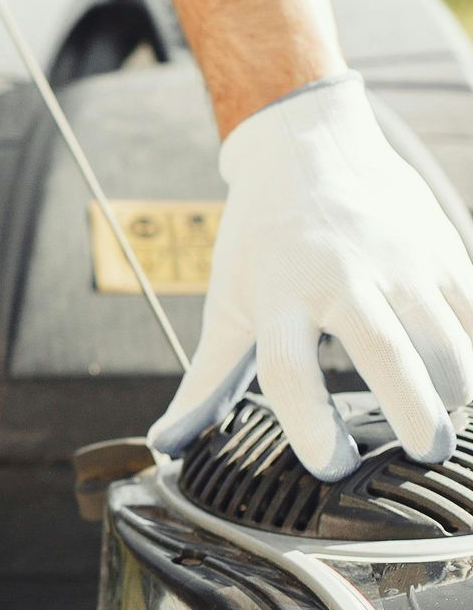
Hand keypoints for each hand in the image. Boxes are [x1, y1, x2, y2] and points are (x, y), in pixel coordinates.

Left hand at [148, 73, 472, 480]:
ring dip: (454, 389)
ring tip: (446, 421)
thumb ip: (207, 379)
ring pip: (446, 337)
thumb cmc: (262, 235)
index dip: (310, 424)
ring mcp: (398, 260)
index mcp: (279, 293)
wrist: (306, 144)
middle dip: (413, 413)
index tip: (332, 465)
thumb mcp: (230, 301)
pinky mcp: (440, 248)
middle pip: (386, 354)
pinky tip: (463, 381)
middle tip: (424, 454)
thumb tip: (166, 442)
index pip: (290, 370)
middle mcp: (341, 276)